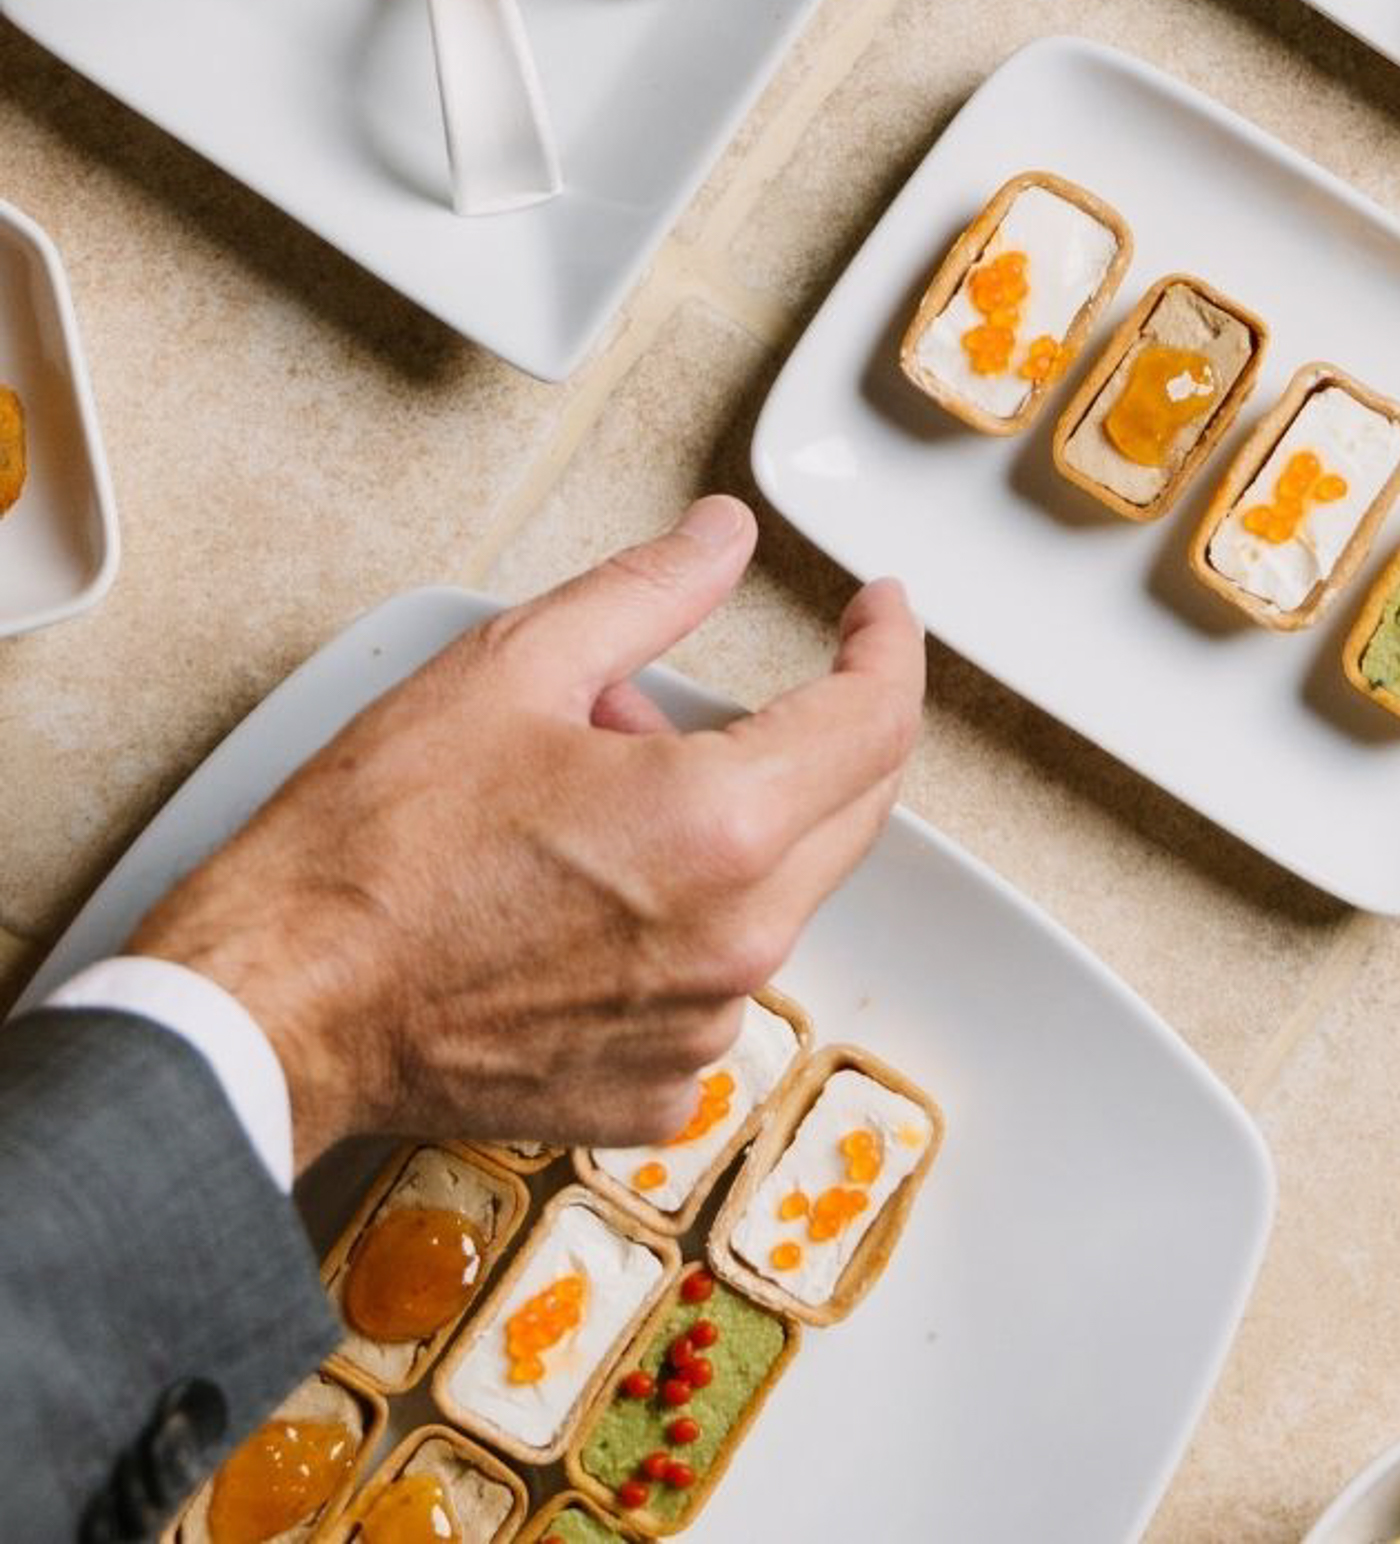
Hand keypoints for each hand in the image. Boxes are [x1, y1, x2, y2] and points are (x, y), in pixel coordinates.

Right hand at [128, 498, 924, 1164]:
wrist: (278, 1007)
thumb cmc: (372, 848)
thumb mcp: (512, 667)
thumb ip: (651, 590)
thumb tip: (725, 538)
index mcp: (719, 826)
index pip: (874, 720)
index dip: (888, 646)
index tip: (877, 611)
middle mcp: (736, 941)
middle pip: (849, 808)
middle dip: (801, 729)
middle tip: (670, 697)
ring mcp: (700, 1031)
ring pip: (775, 893)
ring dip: (722, 826)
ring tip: (584, 795)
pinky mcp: (655, 1094)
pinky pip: (713, 983)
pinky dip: (676, 922)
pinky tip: (577, 892)